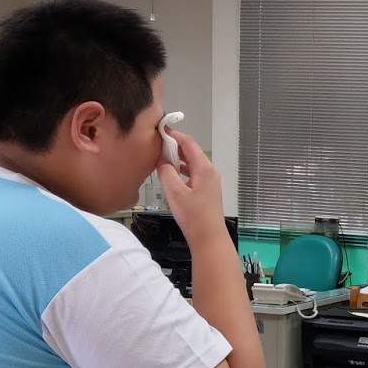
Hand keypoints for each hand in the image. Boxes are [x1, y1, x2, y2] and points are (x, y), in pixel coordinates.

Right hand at [159, 130, 226, 246]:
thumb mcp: (175, 192)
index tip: (160, 130)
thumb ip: (166, 173)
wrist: (208, 237)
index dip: (174, 135)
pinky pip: (193, 173)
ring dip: (177, 158)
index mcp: (204, 168)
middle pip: (191, 151)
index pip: (189, 143)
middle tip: (157, 143)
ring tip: (160, 157)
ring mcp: (210, 181)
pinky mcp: (207, 190)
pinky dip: (182, 170)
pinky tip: (171, 173)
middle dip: (174, 146)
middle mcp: (210, 171)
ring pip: (192, 163)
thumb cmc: (193, 216)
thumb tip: (162, 161)